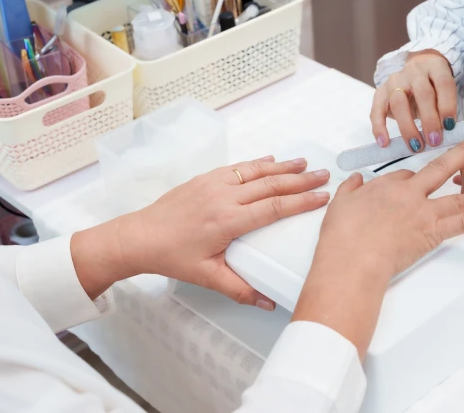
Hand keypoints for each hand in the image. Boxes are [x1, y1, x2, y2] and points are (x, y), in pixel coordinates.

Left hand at [71, 156, 331, 309]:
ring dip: (283, 167)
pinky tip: (272, 160)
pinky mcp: (205, 178)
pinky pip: (238, 167)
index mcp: (228, 221)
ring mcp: (214, 184)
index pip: (274, 208)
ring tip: (305, 163)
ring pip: (256, 171)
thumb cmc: (172, 257)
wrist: (138, 237)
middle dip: (301, 180)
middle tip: (324, 175)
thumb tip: (269, 302)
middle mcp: (224, 197)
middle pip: (271, 185)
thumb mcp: (207, 277)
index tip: (322, 197)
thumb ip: (241, 289)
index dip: (301, 201)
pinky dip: (258, 163)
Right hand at [292, 141, 463, 358]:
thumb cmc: (342, 235)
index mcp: (388, 185)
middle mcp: (411, 194)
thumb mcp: (341, 202)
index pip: (408, 174)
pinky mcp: (434, 233)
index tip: (417, 182)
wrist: (352, 259)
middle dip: (461, 156)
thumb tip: (356, 179)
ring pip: (461, 198)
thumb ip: (351, 187)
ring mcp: (425, 213)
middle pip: (441, 169)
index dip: (416, 178)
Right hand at [371, 50, 456, 152]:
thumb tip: (447, 134)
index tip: (450, 127)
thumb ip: (445, 108)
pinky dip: (379, 128)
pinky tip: (384, 143)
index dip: (447, 105)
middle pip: (422, 93)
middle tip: (434, 141)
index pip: (443, 84)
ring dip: (407, 127)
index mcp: (435, 67)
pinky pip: (377, 110)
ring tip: (415, 146)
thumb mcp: (444, 91)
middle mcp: (415, 71)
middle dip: (429, 120)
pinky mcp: (380, 92)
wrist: (416, 71)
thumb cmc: (434, 87)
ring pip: (399, 102)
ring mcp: (395, 80)